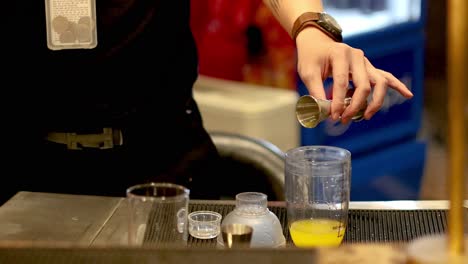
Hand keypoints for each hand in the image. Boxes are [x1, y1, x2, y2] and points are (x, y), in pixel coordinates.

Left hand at [295, 27, 412, 122]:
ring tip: (366, 116)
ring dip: (374, 102)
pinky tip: (408, 95)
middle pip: (364, 85)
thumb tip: (324, 112)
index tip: (333, 116)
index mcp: (340, 54)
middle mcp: (357, 56)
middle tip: (344, 119)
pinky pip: (386, 77)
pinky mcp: (369, 68)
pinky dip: (397, 86)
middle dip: (355, 106)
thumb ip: (316, 91)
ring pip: (379, 83)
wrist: (317, 44)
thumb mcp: (307, 72)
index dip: (338, 101)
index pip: (342, 82)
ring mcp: (366, 62)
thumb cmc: (312, 57)